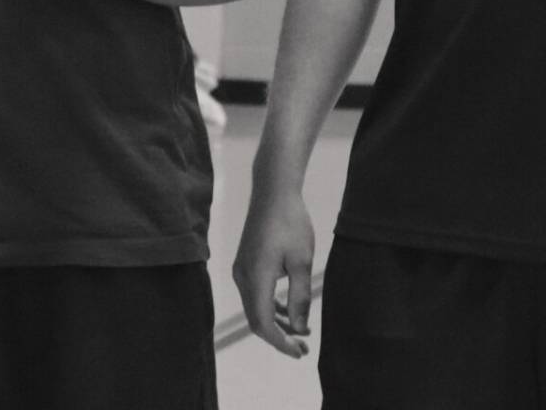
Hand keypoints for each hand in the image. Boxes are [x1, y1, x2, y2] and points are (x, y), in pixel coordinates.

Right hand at [232, 187, 315, 358]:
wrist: (273, 192)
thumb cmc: (291, 223)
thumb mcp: (302, 262)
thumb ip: (300, 298)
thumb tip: (299, 329)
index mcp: (256, 277)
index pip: (263, 323)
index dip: (280, 343)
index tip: (300, 353)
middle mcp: (243, 276)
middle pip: (256, 320)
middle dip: (279, 337)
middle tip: (304, 349)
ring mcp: (241, 269)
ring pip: (255, 308)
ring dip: (276, 323)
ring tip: (302, 334)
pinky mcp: (245, 264)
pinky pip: (255, 295)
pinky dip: (271, 307)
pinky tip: (290, 312)